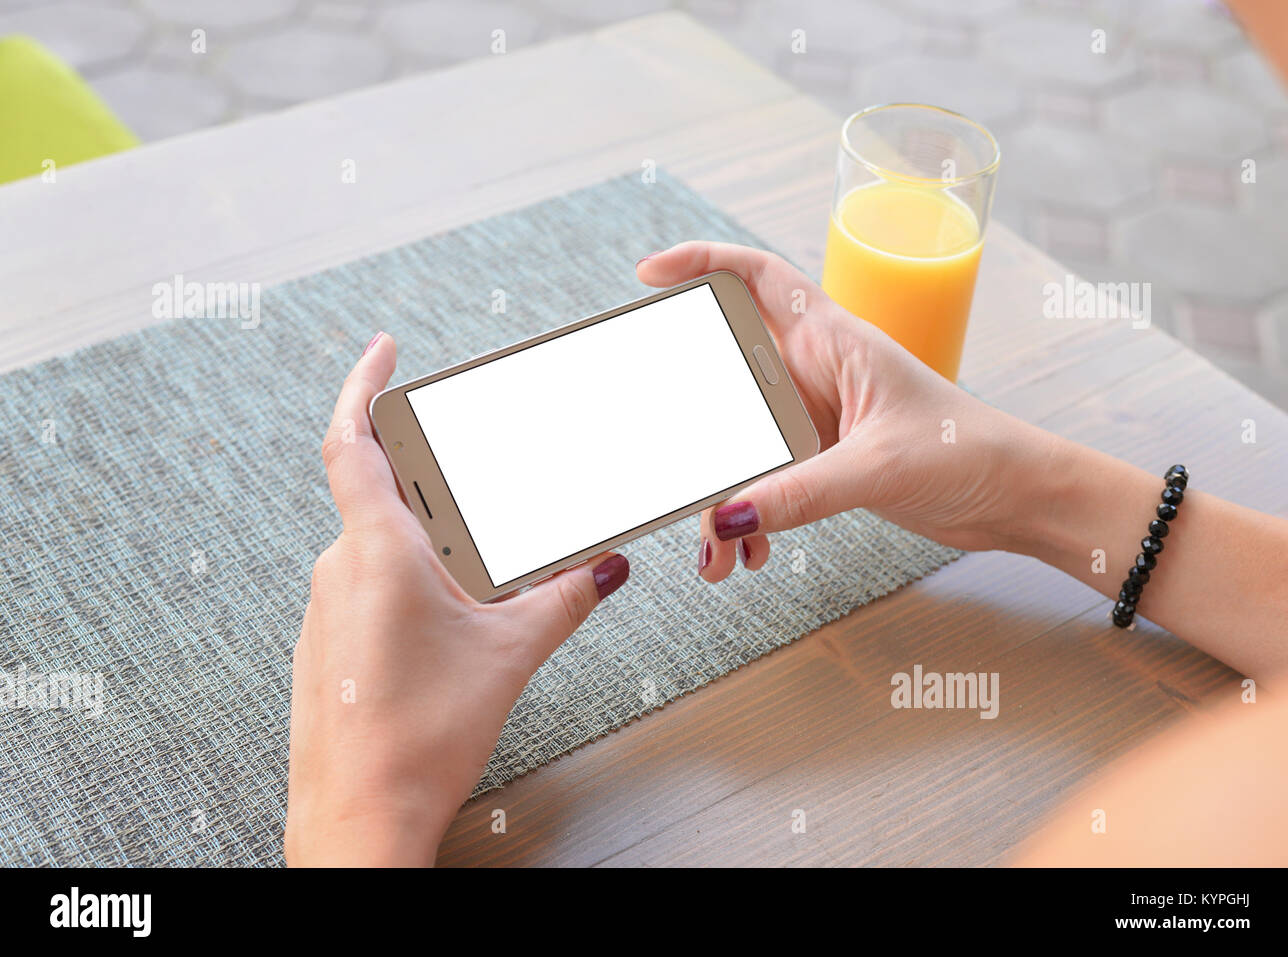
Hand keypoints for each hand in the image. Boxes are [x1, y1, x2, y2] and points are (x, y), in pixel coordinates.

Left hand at [285, 333, 629, 865]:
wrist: (358, 817)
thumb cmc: (418, 737)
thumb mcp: (510, 653)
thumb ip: (565, 599)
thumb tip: (608, 567)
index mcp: (376, 550)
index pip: (350, 441)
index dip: (361, 385)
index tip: (380, 349)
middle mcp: (339, 568)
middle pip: (378, 491)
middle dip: (428, 480)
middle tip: (475, 482)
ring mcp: (326, 607)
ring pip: (376, 543)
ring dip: (425, 540)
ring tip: (477, 572)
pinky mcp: (327, 643)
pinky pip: (367, 585)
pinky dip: (407, 581)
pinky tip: (448, 620)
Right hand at [635, 242, 1059, 579]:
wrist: (1015, 496)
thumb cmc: (970, 451)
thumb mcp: (877, 467)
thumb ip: (799, 492)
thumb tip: (726, 516)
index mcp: (834, 340)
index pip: (756, 276)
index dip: (700, 262)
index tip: (649, 275)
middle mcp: (817, 371)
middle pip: (727, 369)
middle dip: (691, 417)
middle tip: (668, 456)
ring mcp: (817, 416)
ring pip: (741, 440)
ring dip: (721, 493)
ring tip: (713, 548)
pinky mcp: (823, 459)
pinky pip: (764, 480)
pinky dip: (749, 515)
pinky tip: (748, 550)